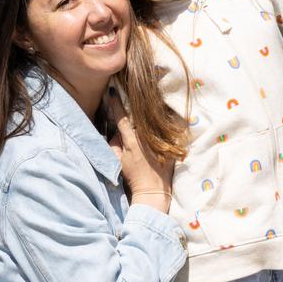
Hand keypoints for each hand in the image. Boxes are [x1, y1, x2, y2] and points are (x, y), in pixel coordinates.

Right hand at [104, 92, 173, 208]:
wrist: (153, 190)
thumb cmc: (133, 176)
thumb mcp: (117, 161)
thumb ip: (113, 144)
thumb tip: (115, 132)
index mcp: (131, 139)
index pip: (121, 117)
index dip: (116, 104)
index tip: (113, 92)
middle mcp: (146, 135)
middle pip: (138, 114)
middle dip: (134, 106)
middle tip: (131, 96)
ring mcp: (158, 138)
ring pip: (153, 118)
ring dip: (149, 110)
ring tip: (147, 101)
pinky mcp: (170, 142)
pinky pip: (168, 126)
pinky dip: (166, 119)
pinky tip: (166, 111)